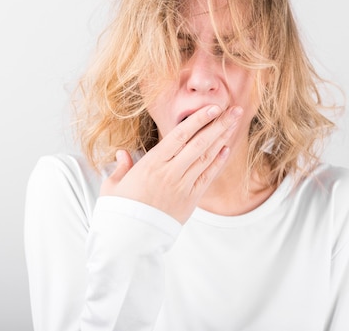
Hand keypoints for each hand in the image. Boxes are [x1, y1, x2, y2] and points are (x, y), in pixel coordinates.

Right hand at [100, 105, 243, 223]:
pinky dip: (218, 163)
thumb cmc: (119, 211)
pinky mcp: (190, 200)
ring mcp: (182, 186)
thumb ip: (121, 167)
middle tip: (235, 110)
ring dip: (222, 139)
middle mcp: (170, 172)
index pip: (180, 135)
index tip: (212, 107)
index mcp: (151, 163)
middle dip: (219, 125)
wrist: (129, 241)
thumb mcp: (113, 186)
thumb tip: (123, 154)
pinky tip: (226, 149)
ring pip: (206, 158)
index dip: (198, 120)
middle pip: (200, 143)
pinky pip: (207, 178)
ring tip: (234, 123)